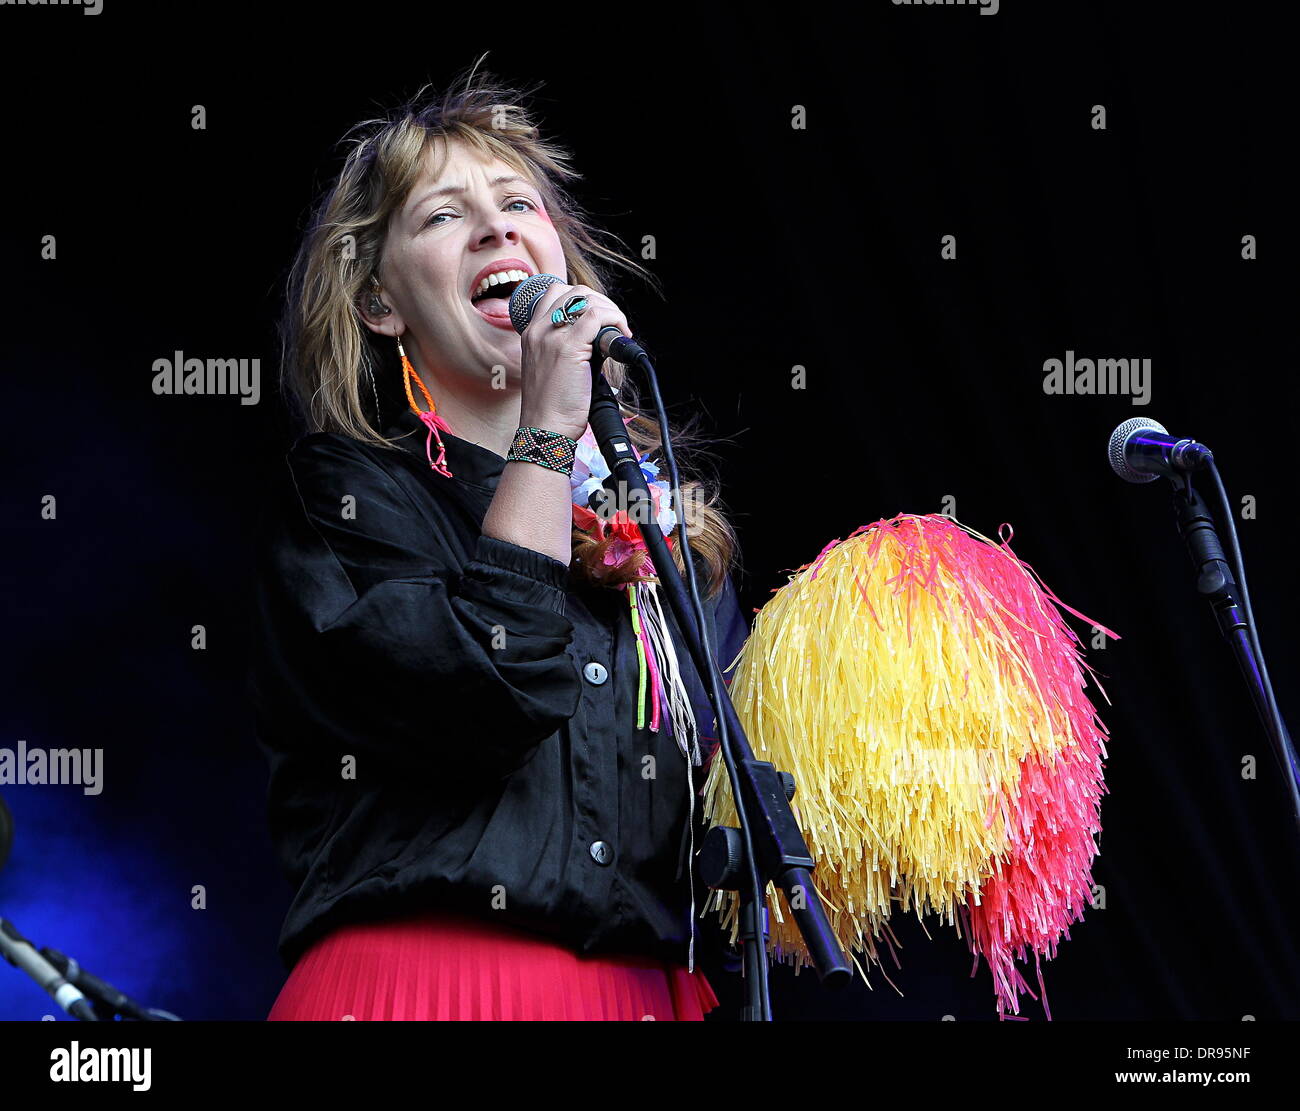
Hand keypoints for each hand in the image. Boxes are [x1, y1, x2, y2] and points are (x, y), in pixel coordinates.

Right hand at [517, 283, 632, 440]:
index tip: (599, 320)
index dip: (584, 300)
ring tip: (618, 333)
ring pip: (586, 298)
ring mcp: (551, 336)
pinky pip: (597, 316)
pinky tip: (621, 336)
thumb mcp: (552, 368)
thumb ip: (567, 347)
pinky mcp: (568, 347)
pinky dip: (615, 321)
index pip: (556, 294)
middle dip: (600, 302)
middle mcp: (538, 330)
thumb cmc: (551, 407)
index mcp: (531, 333)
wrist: (544, 429)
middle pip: (573, 291)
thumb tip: (597, 337)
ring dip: (610, 311)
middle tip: (613, 326)